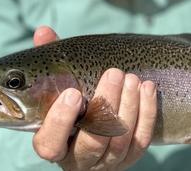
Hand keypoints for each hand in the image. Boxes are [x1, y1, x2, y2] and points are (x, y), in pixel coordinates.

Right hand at [31, 27, 157, 169]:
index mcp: (52, 143)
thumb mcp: (58, 83)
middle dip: (106, 105)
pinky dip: (146, 113)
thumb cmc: (71, 101)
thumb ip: (50, 60)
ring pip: (119, 142)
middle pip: (93, 142)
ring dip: (128, 107)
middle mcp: (77, 159)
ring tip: (131, 78)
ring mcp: (105, 162)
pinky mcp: (129, 158)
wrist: (95, 125)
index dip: (61, 121)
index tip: (73, 93)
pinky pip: (140, 140)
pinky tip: (147, 88)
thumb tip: (43, 32)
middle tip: (113, 74)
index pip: (51, 144)